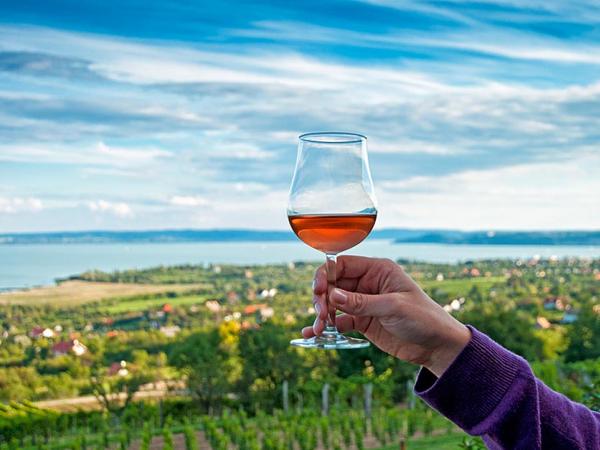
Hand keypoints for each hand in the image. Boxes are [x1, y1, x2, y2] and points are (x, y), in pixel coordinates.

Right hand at [303, 256, 469, 376]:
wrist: (437, 346)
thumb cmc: (423, 318)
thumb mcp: (393, 307)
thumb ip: (361, 302)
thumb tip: (332, 295)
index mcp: (378, 270)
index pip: (343, 265)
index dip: (326, 275)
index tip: (319, 291)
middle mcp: (368, 283)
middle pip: (333, 284)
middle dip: (322, 298)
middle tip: (321, 314)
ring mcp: (364, 302)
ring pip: (333, 303)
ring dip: (322, 314)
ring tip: (318, 329)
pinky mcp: (362, 321)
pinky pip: (339, 320)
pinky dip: (326, 326)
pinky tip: (313, 334)